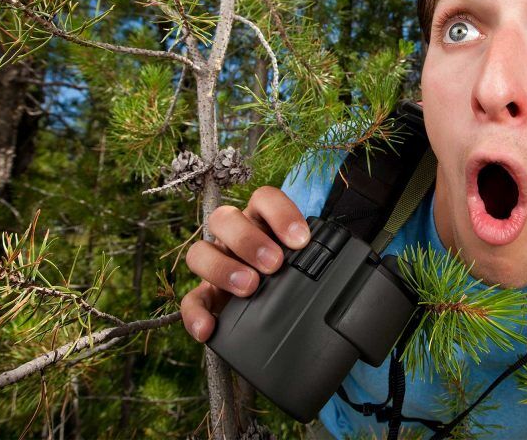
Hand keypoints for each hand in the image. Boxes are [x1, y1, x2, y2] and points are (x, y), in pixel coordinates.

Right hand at [181, 186, 311, 341]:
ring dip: (222, 268)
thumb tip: (336, 273)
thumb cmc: (292, 273)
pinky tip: (209, 328)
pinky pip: (190, 300)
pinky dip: (195, 314)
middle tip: (274, 264)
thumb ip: (312, 260)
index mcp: (260, 219)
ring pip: (199, 251)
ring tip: (250, 287)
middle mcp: (233, 236)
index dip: (280, 213)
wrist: (279, 311)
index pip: (263, 198)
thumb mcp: (303, 262)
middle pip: (224, 218)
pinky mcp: (204, 296)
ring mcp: (215, 263)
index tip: (301, 240)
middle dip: (249, 240)